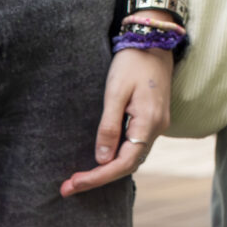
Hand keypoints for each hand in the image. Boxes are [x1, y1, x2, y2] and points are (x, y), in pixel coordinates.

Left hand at [62, 47, 171, 196]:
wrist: (153, 40)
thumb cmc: (132, 62)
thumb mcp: (115, 92)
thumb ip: (109, 126)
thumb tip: (102, 159)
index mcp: (148, 122)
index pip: (123, 162)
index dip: (98, 176)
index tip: (73, 182)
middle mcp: (157, 128)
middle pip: (128, 164)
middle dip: (99, 177)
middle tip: (69, 186)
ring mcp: (157, 124)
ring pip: (132, 157)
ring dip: (107, 169)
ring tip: (80, 177)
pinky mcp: (152, 119)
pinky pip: (135, 146)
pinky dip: (117, 157)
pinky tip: (100, 159)